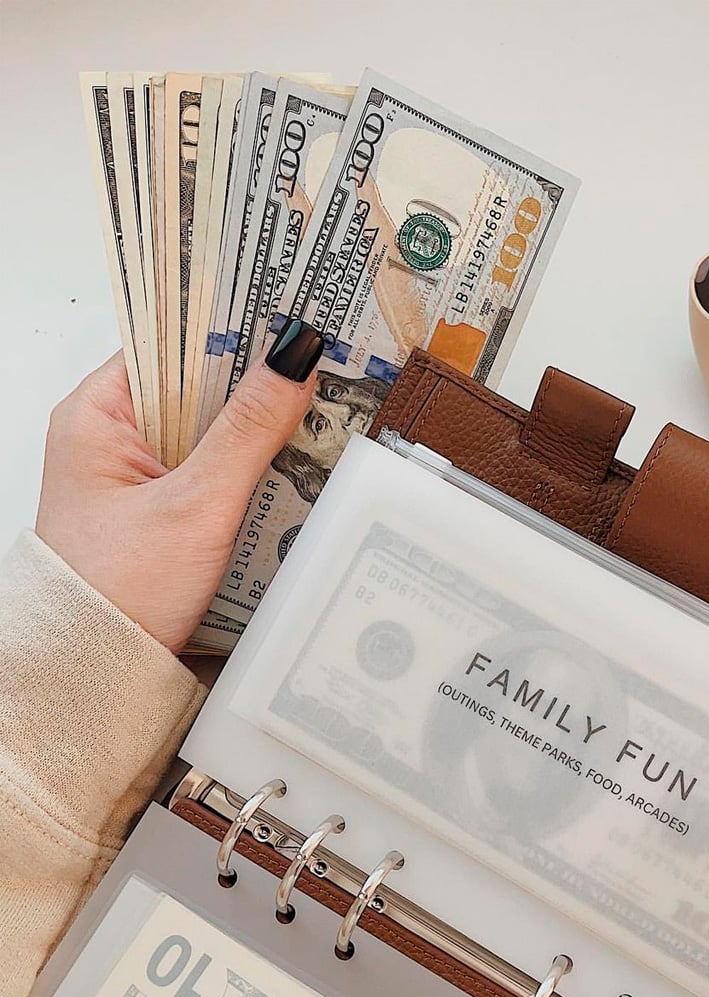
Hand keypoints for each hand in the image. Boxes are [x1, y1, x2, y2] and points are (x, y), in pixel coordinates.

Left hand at [35, 344, 319, 651]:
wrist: (98, 671)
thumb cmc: (117, 591)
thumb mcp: (195, 503)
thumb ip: (249, 430)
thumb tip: (293, 360)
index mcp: (99, 413)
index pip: (171, 341)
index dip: (231, 328)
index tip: (289, 320)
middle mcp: (117, 433)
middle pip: (199, 382)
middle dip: (257, 380)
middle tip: (319, 367)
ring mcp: (143, 470)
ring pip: (214, 425)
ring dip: (259, 425)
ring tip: (315, 411)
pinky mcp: (167, 503)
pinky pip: (218, 463)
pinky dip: (252, 462)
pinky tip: (288, 464)